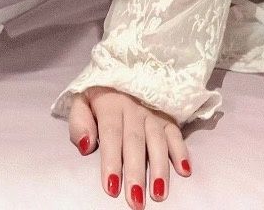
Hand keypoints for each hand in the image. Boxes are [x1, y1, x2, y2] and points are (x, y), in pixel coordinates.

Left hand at [68, 85, 191, 206]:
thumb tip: (86, 146)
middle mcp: (134, 108)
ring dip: (159, 167)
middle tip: (136, 200)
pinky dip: (181, 151)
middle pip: (135, 142)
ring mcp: (153, 112)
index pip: (111, 135)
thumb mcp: (80, 100)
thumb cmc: (98, 94)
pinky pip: (176, 133)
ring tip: (159, 193)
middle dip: (136, 172)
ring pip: (157, 140)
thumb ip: (79, 122)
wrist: (120, 66)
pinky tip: (184, 170)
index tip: (111, 187)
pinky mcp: (167, 116)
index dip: (111, 161)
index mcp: (110, 105)